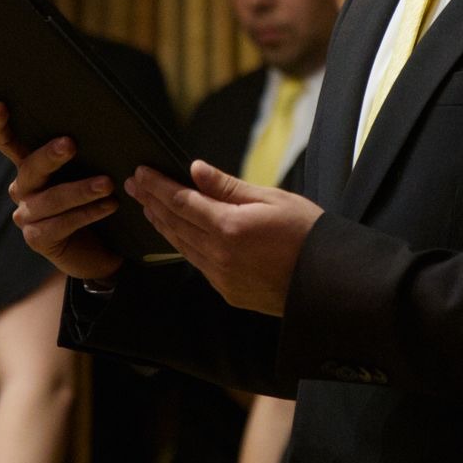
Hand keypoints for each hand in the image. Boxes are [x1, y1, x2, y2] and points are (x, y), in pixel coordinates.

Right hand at [0, 103, 124, 282]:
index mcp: (30, 166)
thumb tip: (101, 124)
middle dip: (50, 156)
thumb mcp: (86, 171)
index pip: (7, 143)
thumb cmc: (91, 199)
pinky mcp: (38, 238)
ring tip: (108, 184)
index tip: (0, 105)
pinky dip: (87, 214)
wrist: (98, 246)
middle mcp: (22, 188)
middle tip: (70, 144)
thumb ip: (82, 152)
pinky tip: (109, 206)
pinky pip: (61, 224)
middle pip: (30, 168)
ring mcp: (26, 215)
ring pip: (50, 199)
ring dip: (81, 190)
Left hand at [125, 160, 322, 315]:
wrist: (329, 281)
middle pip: (174, 224)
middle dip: (151, 202)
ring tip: (147, 206)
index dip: (158, 186)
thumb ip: (228, 187)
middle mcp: (219, 255)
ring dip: (162, 223)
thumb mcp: (271, 198)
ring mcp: (221, 277)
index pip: (181, 202)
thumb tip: (195, 170)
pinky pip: (196, 263)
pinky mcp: (227, 291)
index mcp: (229, 228)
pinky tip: (176, 233)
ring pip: (181, 246)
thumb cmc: (307, 233)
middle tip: (133, 184)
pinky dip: (181, 244)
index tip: (141, 172)